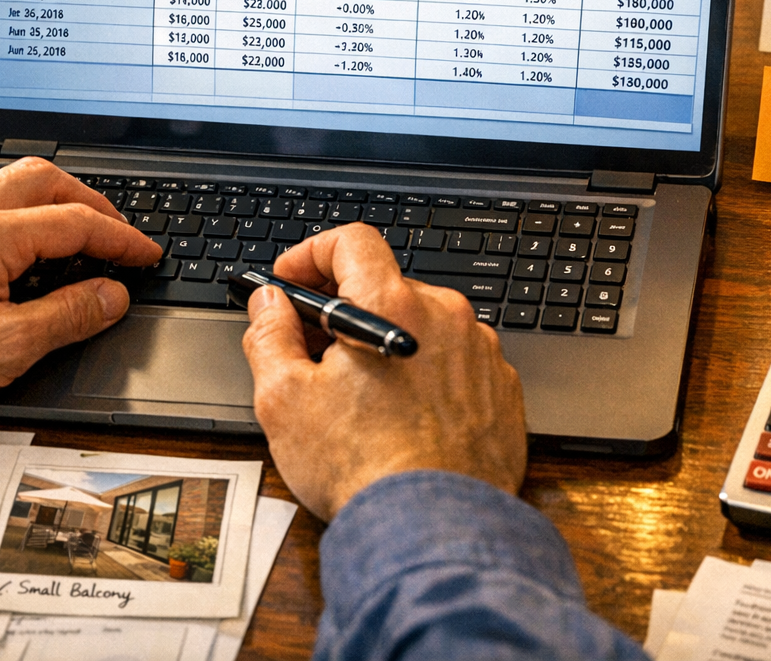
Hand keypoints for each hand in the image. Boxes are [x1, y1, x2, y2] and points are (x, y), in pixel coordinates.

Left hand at [0, 159, 160, 434]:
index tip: (145, 254)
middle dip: (88, 199)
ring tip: (60, 220)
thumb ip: (65, 317)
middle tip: (113, 229)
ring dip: (39, 190)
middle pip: (42, 177)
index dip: (121, 239)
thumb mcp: (0, 352)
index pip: (77, 224)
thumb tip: (110, 295)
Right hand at [242, 223, 526, 520]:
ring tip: (362, 399)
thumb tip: (268, 304)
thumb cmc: (364, 470)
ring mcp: (481, 354)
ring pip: (424, 327)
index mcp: (394, 306)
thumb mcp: (284, 400)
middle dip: (347, 311)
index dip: (313, 253)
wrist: (435, 530)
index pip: (352, 241)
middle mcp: (447, 318)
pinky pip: (456, 364)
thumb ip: (269, 335)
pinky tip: (404, 418)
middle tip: (314, 351)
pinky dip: (427, 376)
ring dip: (390, 344)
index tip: (293, 279)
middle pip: (388, 287)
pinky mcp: (502, 390)